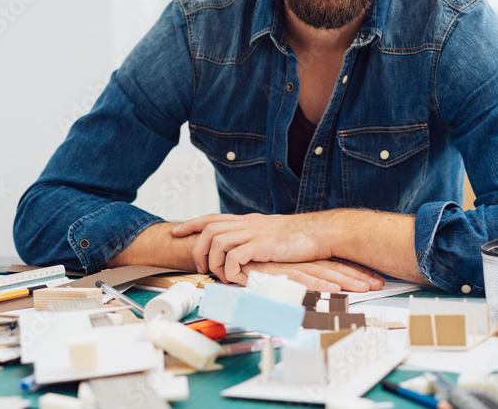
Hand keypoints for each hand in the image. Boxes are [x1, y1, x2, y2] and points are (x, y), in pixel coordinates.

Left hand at [172, 212, 381, 288]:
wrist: (321, 233)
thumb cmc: (300, 238)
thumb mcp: (272, 235)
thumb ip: (255, 240)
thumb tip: (243, 253)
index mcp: (248, 221)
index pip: (212, 218)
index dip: (192, 224)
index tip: (176, 231)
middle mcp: (247, 224)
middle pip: (209, 229)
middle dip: (198, 248)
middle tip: (200, 266)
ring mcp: (254, 234)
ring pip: (217, 242)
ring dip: (214, 262)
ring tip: (221, 276)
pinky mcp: (262, 246)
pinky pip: (234, 257)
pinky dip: (230, 270)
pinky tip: (238, 279)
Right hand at [238, 260, 383, 292]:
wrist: (222, 249)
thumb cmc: (246, 259)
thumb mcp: (272, 264)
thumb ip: (288, 271)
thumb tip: (306, 279)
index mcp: (298, 257)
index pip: (330, 263)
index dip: (351, 269)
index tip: (371, 276)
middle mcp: (296, 260)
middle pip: (332, 268)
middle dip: (356, 276)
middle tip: (378, 282)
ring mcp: (287, 265)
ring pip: (321, 274)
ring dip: (344, 281)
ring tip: (364, 288)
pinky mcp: (276, 272)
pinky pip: (301, 281)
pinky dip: (318, 286)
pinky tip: (332, 290)